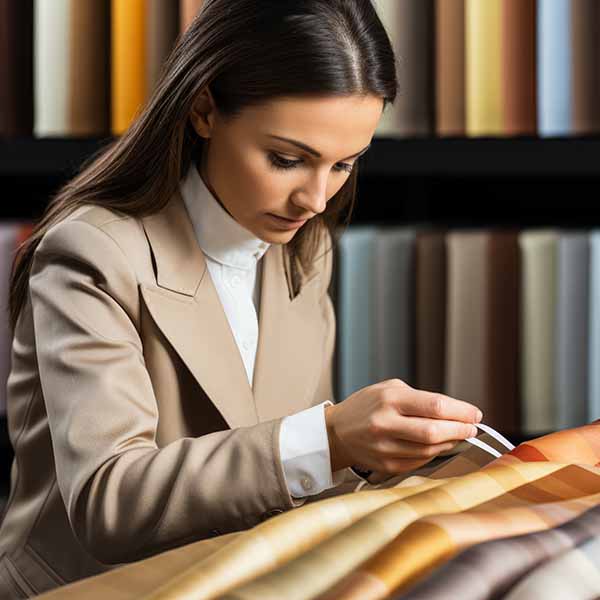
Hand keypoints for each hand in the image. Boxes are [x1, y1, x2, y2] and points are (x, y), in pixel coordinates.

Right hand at [325, 378, 481, 474]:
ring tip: (458, 436)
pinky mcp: (386, 465)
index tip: (475, 414)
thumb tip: (455, 412)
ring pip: (430, 450)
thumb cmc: (367, 406)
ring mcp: (385, 447)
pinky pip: (420, 462)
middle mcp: (385, 423)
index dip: (461, 411)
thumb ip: (420, 398)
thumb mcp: (389, 389)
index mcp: (389, 399)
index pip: (435, 406)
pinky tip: (440, 447)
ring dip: (450, 444)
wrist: (337, 431)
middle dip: (460, 430)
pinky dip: (435, 455)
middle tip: (472, 428)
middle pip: (435, 432)